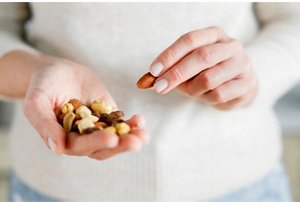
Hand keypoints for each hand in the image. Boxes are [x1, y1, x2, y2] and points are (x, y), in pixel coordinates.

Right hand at [23, 58, 148, 159]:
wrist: (59, 71)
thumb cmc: (43, 85)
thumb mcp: (36, 101)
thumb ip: (44, 124)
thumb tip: (57, 149)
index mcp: (63, 139)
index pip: (81, 146)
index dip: (96, 143)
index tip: (112, 138)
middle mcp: (82, 137)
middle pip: (102, 147)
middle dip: (120, 145)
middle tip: (136, 142)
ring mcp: (97, 127)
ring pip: (115, 138)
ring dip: (130, 138)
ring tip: (143, 135)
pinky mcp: (108, 116)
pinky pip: (121, 123)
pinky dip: (131, 125)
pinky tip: (140, 121)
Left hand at [149, 26, 256, 109]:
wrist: (239, 84)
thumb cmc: (209, 72)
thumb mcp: (190, 66)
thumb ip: (171, 70)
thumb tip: (147, 81)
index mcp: (214, 34)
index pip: (189, 40)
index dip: (170, 55)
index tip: (153, 71)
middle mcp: (231, 45)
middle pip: (201, 57)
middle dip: (176, 74)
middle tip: (159, 87)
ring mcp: (242, 64)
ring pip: (209, 78)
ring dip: (192, 89)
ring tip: (189, 92)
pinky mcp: (248, 83)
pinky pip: (219, 94)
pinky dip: (206, 98)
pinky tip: (206, 96)